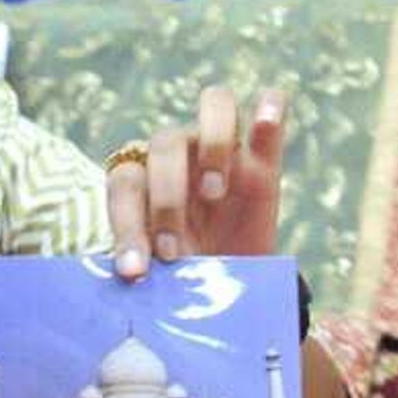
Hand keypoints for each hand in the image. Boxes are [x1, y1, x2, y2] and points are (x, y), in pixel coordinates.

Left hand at [110, 87, 286, 279]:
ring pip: (215, 105)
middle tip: (174, 252)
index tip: (136, 270)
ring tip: (214, 193)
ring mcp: (224, 151)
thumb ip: (147, 268)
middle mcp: (180, 155)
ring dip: (213, 144)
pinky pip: (272, 109)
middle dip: (166, 199)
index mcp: (144, 181)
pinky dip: (272, 107)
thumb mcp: (163, 280)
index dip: (124, 223)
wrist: (232, 292)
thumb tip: (129, 276)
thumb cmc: (185, 280)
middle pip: (165, 142)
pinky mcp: (265, 160)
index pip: (126, 181)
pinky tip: (267, 119)